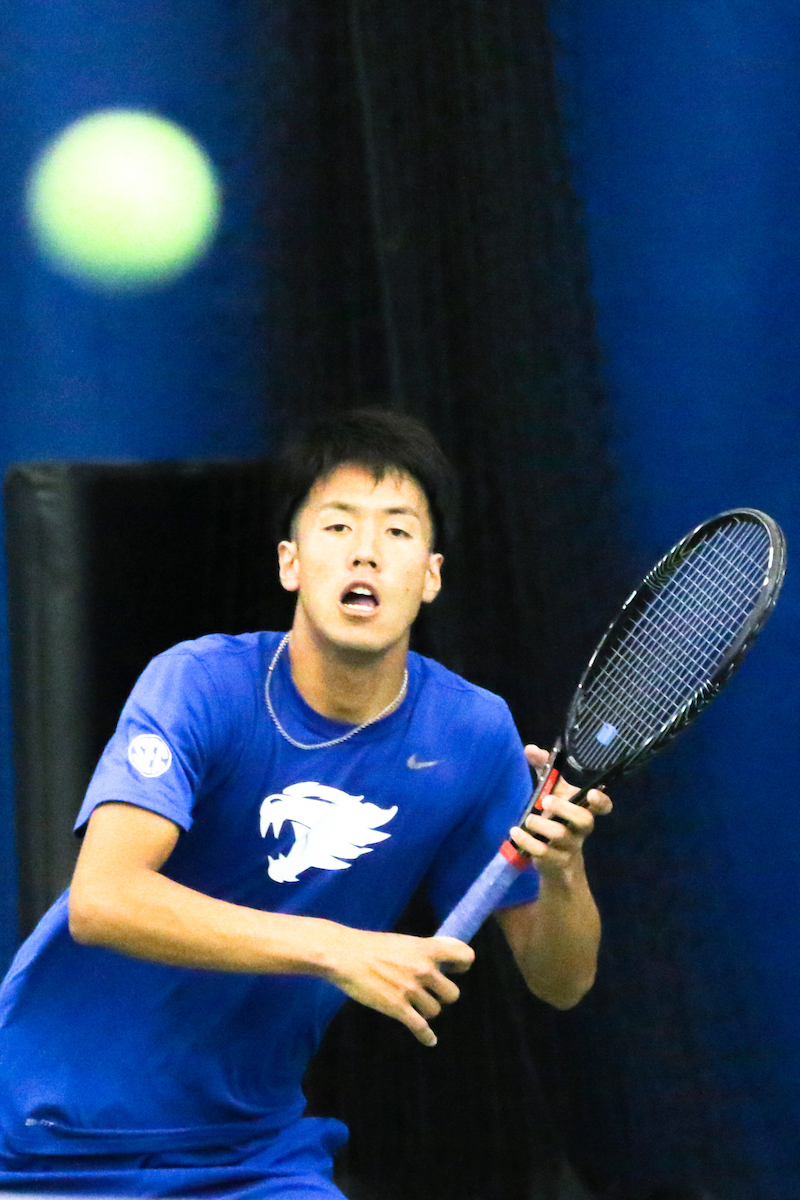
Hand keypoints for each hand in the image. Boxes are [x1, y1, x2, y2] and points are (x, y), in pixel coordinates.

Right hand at [322, 926, 473, 1046]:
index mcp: (426, 948)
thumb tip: (444, 959)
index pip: (464, 956)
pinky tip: (430, 1041)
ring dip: (425, 1010)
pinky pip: (420, 1028)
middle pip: (452, 994)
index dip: (463, 964)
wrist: (344, 955)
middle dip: (441, 996)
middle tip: (429, 992)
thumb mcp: (403, 942)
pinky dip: (427, 1037)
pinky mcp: (397, 1007)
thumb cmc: (371, 947)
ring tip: (411, 1003)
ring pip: (434, 1011)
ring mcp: (410, 989)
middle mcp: (423, 969)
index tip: (457, 969)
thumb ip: (424, 950)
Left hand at [509, 744, 611, 882]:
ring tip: (528, 819)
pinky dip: (527, 841)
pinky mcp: (555, 861)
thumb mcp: (551, 793)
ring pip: (561, 836)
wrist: (557, 864)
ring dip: (542, 826)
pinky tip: (515, 832)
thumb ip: (544, 770)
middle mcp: (581, 829)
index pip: (603, 806)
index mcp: (583, 810)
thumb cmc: (556, 820)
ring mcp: (570, 846)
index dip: (602, 801)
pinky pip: (543, 852)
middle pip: (584, 820)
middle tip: (547, 801)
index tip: (593, 794)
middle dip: (566, 809)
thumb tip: (530, 749)